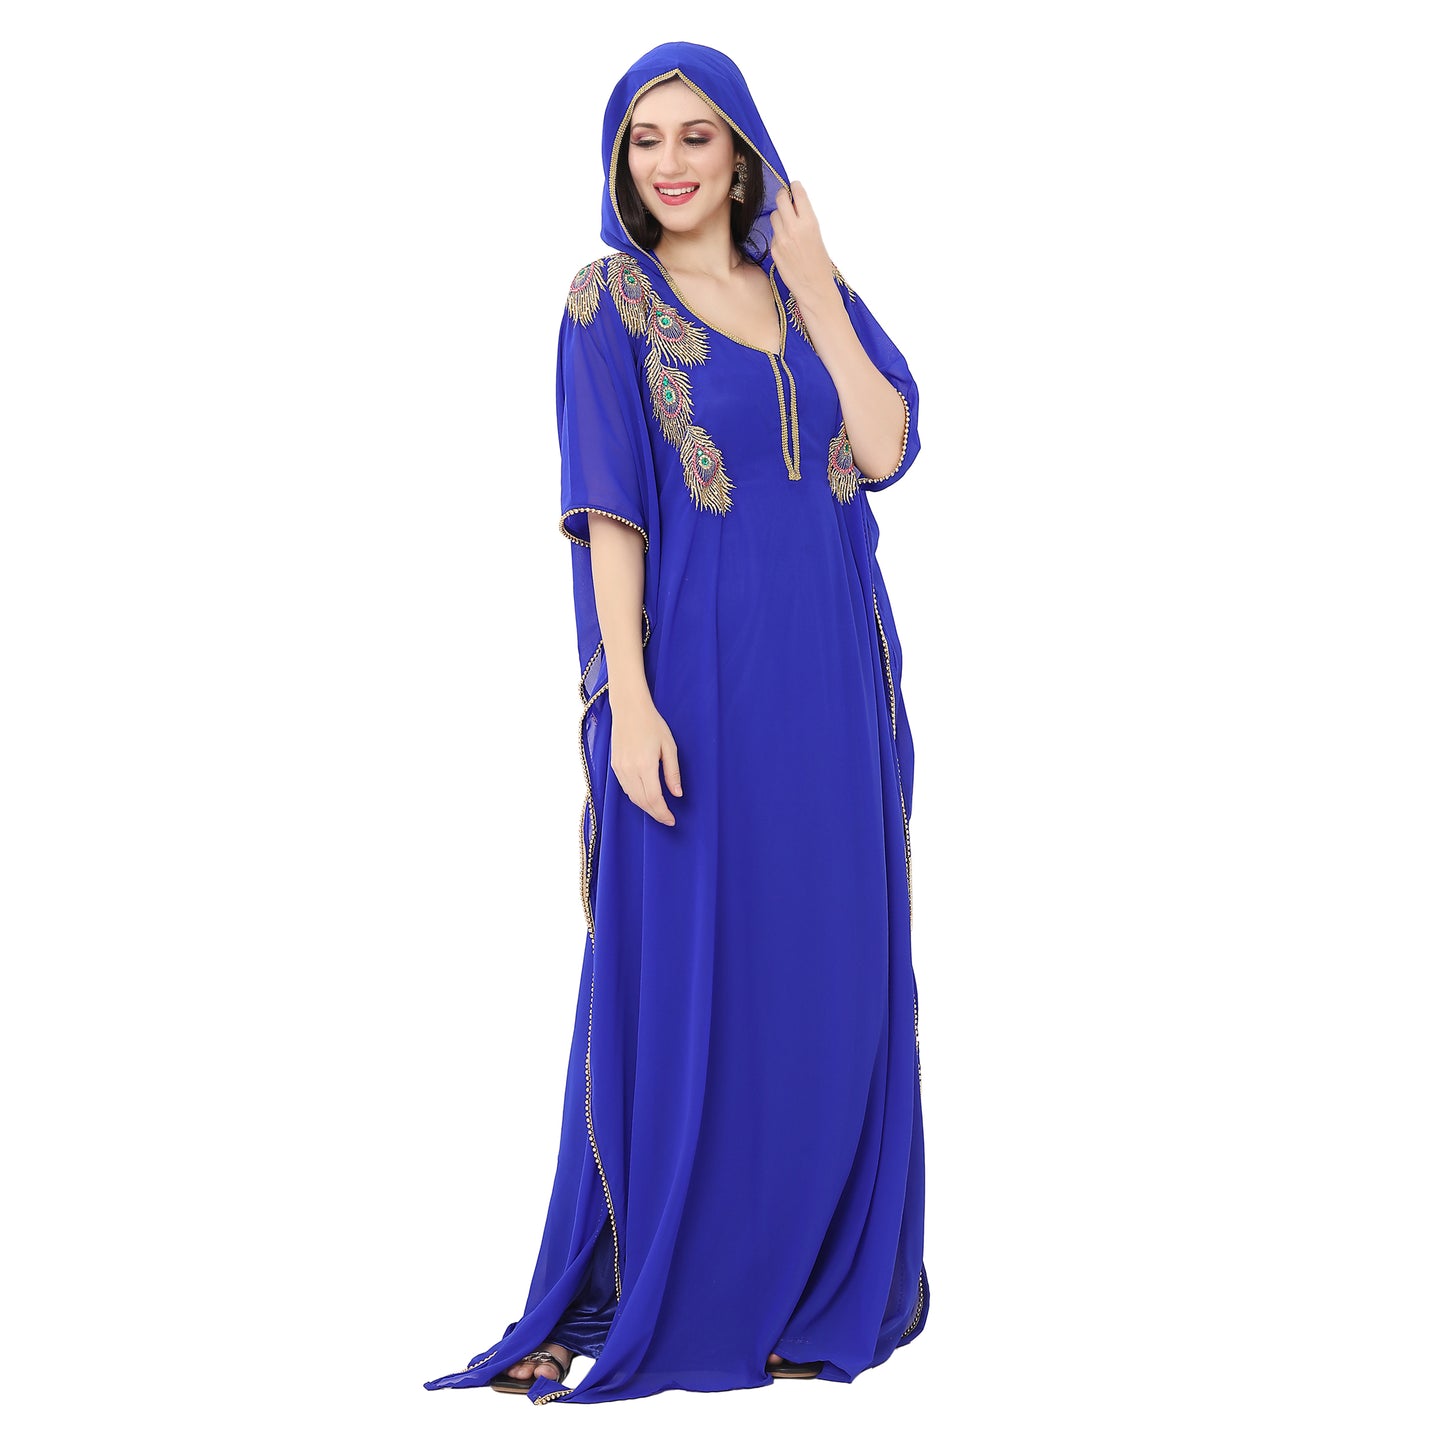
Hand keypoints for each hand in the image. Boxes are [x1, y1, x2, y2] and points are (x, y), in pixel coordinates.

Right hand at [608, 693, 682, 825]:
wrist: (629, 709)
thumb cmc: (652, 724)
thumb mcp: (669, 747)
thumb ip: (672, 772)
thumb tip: (677, 794)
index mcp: (645, 765)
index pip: (654, 799)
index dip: (663, 813)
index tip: (672, 820)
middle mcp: (629, 770)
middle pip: (642, 801)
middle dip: (655, 813)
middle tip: (667, 819)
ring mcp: (620, 769)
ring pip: (632, 797)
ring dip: (645, 807)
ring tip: (658, 810)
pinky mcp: (615, 766)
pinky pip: (625, 788)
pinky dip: (636, 797)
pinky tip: (645, 797)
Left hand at [769, 180, 835, 306]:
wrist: (814, 288)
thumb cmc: (820, 264)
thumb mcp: (818, 236)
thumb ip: (805, 219)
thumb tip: (794, 205)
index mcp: (810, 223)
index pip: (797, 193)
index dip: (795, 187)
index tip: (794, 186)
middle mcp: (794, 228)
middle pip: (780, 198)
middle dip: (783, 196)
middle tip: (785, 199)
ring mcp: (781, 239)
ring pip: (774, 215)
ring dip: (779, 216)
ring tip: (788, 225)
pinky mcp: (774, 250)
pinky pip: (773, 234)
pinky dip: (778, 235)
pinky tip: (787, 244)